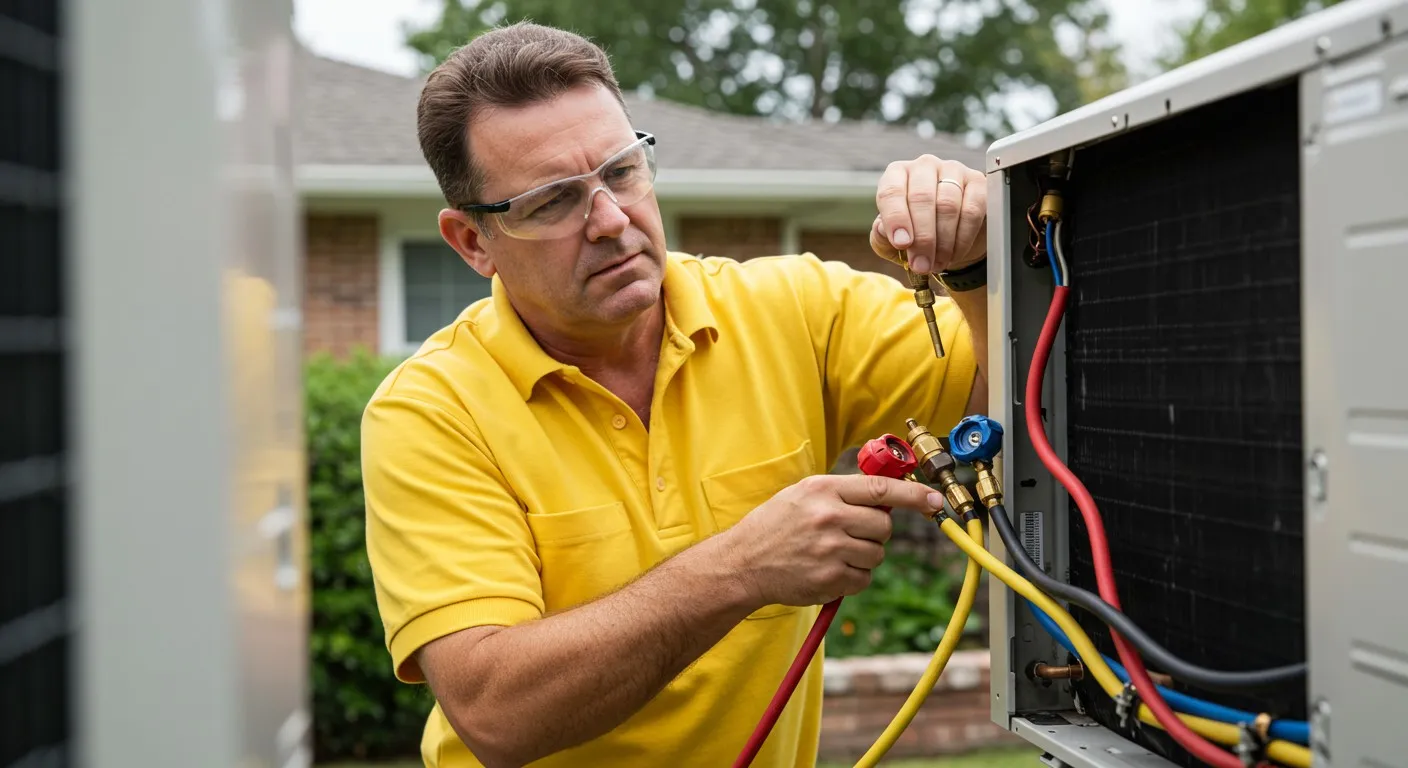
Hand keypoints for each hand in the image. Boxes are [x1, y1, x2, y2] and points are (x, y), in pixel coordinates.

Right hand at [720, 474, 943, 607]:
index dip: (914, 495)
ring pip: (876, 554)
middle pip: (883, 526)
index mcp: (823, 490)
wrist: (742, 563)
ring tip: (832, 553)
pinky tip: (827, 571)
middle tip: (851, 534)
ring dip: (863, 556)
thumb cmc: (774, 526)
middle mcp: (829, 517)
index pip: (881, 489)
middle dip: (875, 532)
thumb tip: (887, 493)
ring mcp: (830, 549)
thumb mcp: (802, 495)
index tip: (934, 500)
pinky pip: (863, 579)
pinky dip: (852, 578)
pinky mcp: (830, 578)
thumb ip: (842, 492)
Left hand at [870, 155, 987, 275]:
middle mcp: (924, 166)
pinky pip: (972, 209)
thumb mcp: (891, 240)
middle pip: (921, 197)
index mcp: (897, 174)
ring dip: (943, 241)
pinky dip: (963, 237)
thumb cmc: (915, 235)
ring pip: (948, 204)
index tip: (902, 244)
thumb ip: (882, 236)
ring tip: (937, 264)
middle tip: (921, 264)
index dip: (896, 219)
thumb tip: (884, 230)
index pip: (891, 191)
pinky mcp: (978, 182)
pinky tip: (955, 253)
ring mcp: (953, 170)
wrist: (950, 238)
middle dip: (922, 237)